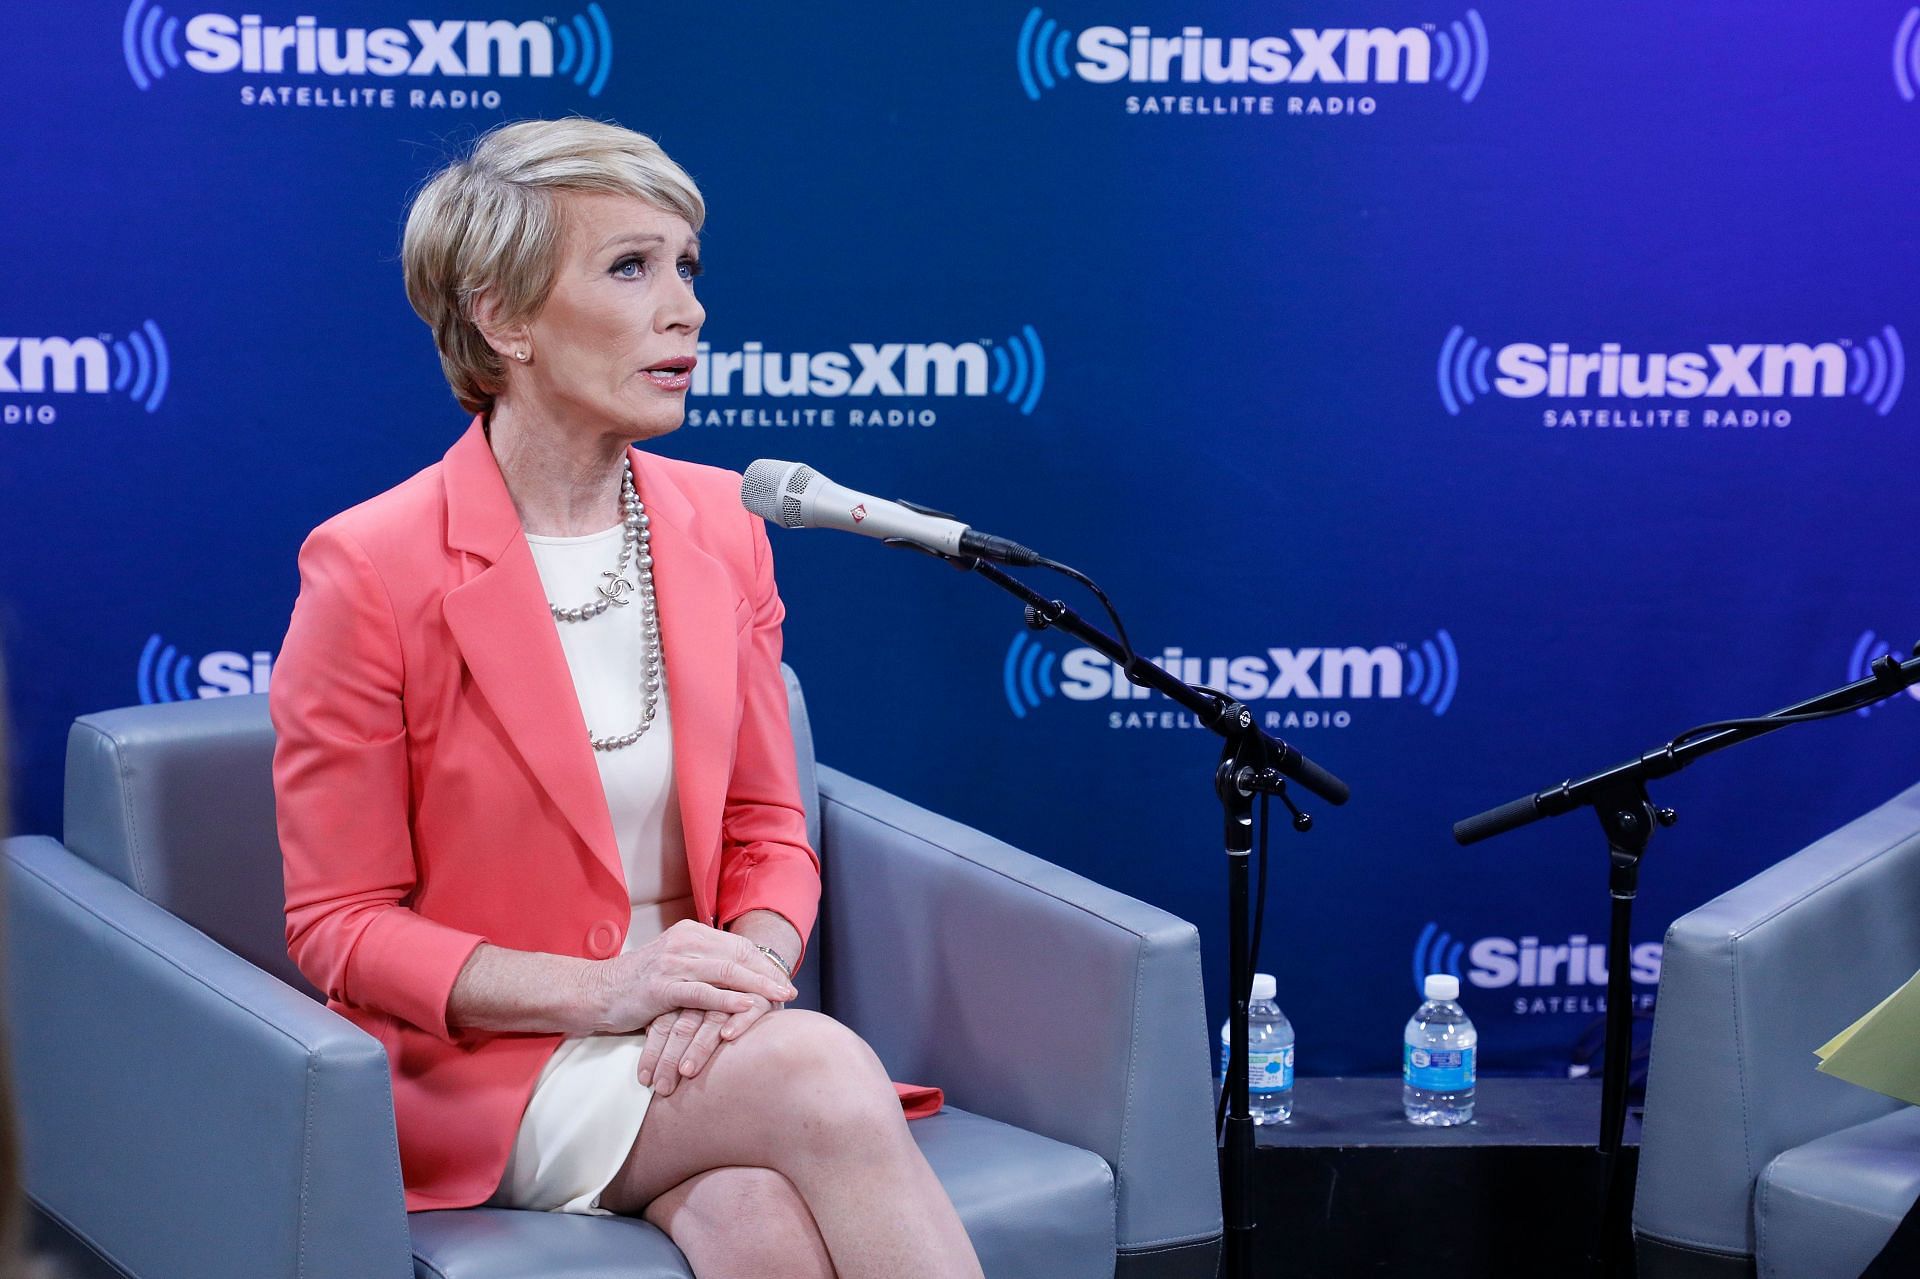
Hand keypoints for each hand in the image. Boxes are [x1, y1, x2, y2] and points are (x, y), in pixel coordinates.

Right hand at [593, 919, 795, 1033]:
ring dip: (757, 986)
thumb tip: (737, 978)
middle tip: (789, 992)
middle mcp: (684, 942)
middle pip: (737, 956)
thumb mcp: (673, 967)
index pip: (737, 946)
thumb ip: (701, 966)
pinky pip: (702, 992)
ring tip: (779, 999)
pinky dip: (727, 999)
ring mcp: (673, 963)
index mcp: (690, 933)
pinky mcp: (662, 986)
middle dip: (767, 975)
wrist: (595, 993)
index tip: (782, 979)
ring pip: (726, 971)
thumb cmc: (636, 986)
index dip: (763, 963)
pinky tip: (746, 1006)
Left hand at [638, 993, 780, 1092]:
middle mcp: (708, 990)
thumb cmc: (721, 1007)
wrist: (763, 980)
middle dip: (670, 1056)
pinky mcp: (760, 996)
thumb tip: (648, 1067)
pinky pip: (750, 1008)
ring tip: (686, 1071)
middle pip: (684, 1024)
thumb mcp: (689, 1012)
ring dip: (698, 1047)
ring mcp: (734, 992)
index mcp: (687, 990)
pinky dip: (738, 1020)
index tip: (644, 1078)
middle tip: (662, 1086)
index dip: (654, 1050)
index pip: (665, 1022)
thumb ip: (673, 1026)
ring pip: (711, 1019)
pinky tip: (727, 1034)